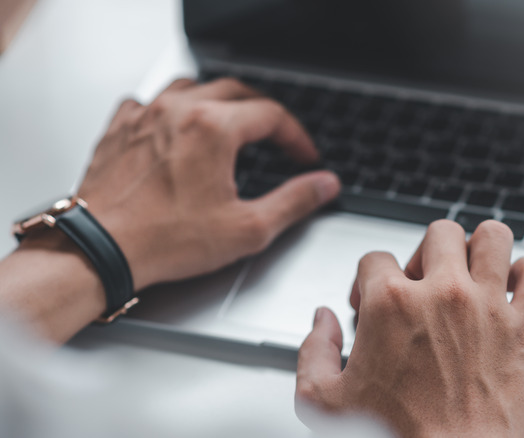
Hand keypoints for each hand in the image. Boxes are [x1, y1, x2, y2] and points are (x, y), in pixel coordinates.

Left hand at [77, 78, 339, 289]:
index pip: (271, 115)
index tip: (305, 156)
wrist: (99, 249)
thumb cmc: (164, 240)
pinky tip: (173, 127)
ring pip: (190, 87)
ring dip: (217, 100)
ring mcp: (144, 117)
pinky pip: (147, 101)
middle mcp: (177, 112)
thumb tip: (323, 185)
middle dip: (263, 110)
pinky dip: (168, 108)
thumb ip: (293, 201)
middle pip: (234, 90)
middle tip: (277, 134)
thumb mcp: (247, 228)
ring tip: (230, 120)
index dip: (296, 136)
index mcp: (213, 129)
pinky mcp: (119, 130)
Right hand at [295, 220, 523, 436]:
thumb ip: (313, 352)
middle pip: (439, 233)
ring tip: (472, 269)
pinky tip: (512, 288)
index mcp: (390, 304)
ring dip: (481, 247)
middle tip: (423, 281)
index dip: (367, 278)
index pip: (375, 258)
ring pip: (492, 236)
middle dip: (425, 252)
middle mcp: (441, 294)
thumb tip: (321, 321)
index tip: (372, 298)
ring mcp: (487, 306)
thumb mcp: (323, 403)